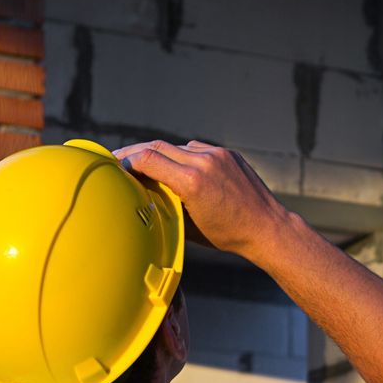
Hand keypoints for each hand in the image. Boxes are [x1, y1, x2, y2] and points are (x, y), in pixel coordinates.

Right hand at [114, 140, 295, 259]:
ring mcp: (217, 154)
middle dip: (135, 153)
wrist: (268, 228)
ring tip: (146, 166)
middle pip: (156, 146)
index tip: (114, 168)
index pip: (146, 158)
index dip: (125, 161)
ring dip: (159, 154)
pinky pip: (197, 149)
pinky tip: (177, 169)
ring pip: (176, 146)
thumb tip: (142, 192)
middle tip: (118, 161)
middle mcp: (203, 161)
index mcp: (191, 182)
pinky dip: (183, 157)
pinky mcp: (228, 153)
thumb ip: (163, 202)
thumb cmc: (227, 235)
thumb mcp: (187, 225)